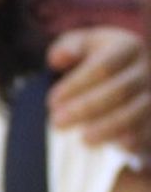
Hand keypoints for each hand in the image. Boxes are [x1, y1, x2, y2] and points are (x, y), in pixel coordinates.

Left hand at [47, 26, 150, 152]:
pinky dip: (133, 140)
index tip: (51, 102)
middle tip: (58, 123)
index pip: (103, 67)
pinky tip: (114, 147)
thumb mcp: (80, 44)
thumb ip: (68, 47)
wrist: (125, 72)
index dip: (76, 85)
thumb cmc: (96, 57)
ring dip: (108, 128)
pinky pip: (148, 130)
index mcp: (127, 47)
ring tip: (83, 139)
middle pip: (120, 91)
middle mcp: (147, 70)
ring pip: (135, 113)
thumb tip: (57, 58)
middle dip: (87, 109)